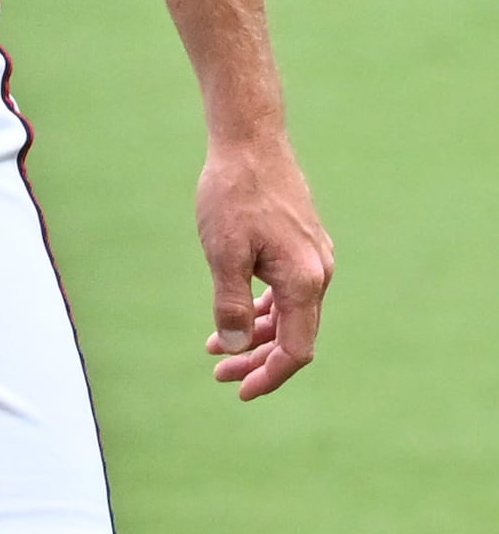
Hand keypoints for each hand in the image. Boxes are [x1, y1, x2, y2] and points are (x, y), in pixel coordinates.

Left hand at [195, 133, 331, 400]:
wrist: (250, 142)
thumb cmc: (233, 195)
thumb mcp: (222, 253)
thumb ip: (229, 304)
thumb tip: (234, 348)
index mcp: (304, 282)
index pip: (295, 349)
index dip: (269, 375)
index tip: (238, 390)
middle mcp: (318, 274)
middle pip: (293, 335)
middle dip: (258, 360)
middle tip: (219, 374)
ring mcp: (313, 259)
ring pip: (289, 313)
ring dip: (256, 334)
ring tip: (216, 347)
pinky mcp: (302, 245)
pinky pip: (286, 290)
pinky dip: (261, 307)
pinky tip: (235, 315)